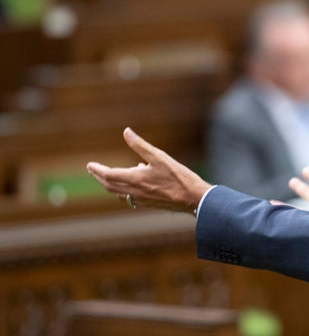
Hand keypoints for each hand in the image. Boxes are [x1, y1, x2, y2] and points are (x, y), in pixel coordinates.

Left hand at [87, 127, 210, 213]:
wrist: (192, 198)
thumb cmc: (178, 176)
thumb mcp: (159, 157)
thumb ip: (140, 145)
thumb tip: (126, 131)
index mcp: (135, 179)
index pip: (108, 175)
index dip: (97, 170)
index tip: (90, 165)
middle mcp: (134, 191)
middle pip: (109, 186)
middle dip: (99, 177)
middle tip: (94, 170)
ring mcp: (141, 200)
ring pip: (118, 194)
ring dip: (110, 185)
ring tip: (109, 176)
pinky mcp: (148, 204)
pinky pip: (129, 198)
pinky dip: (124, 190)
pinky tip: (133, 184)